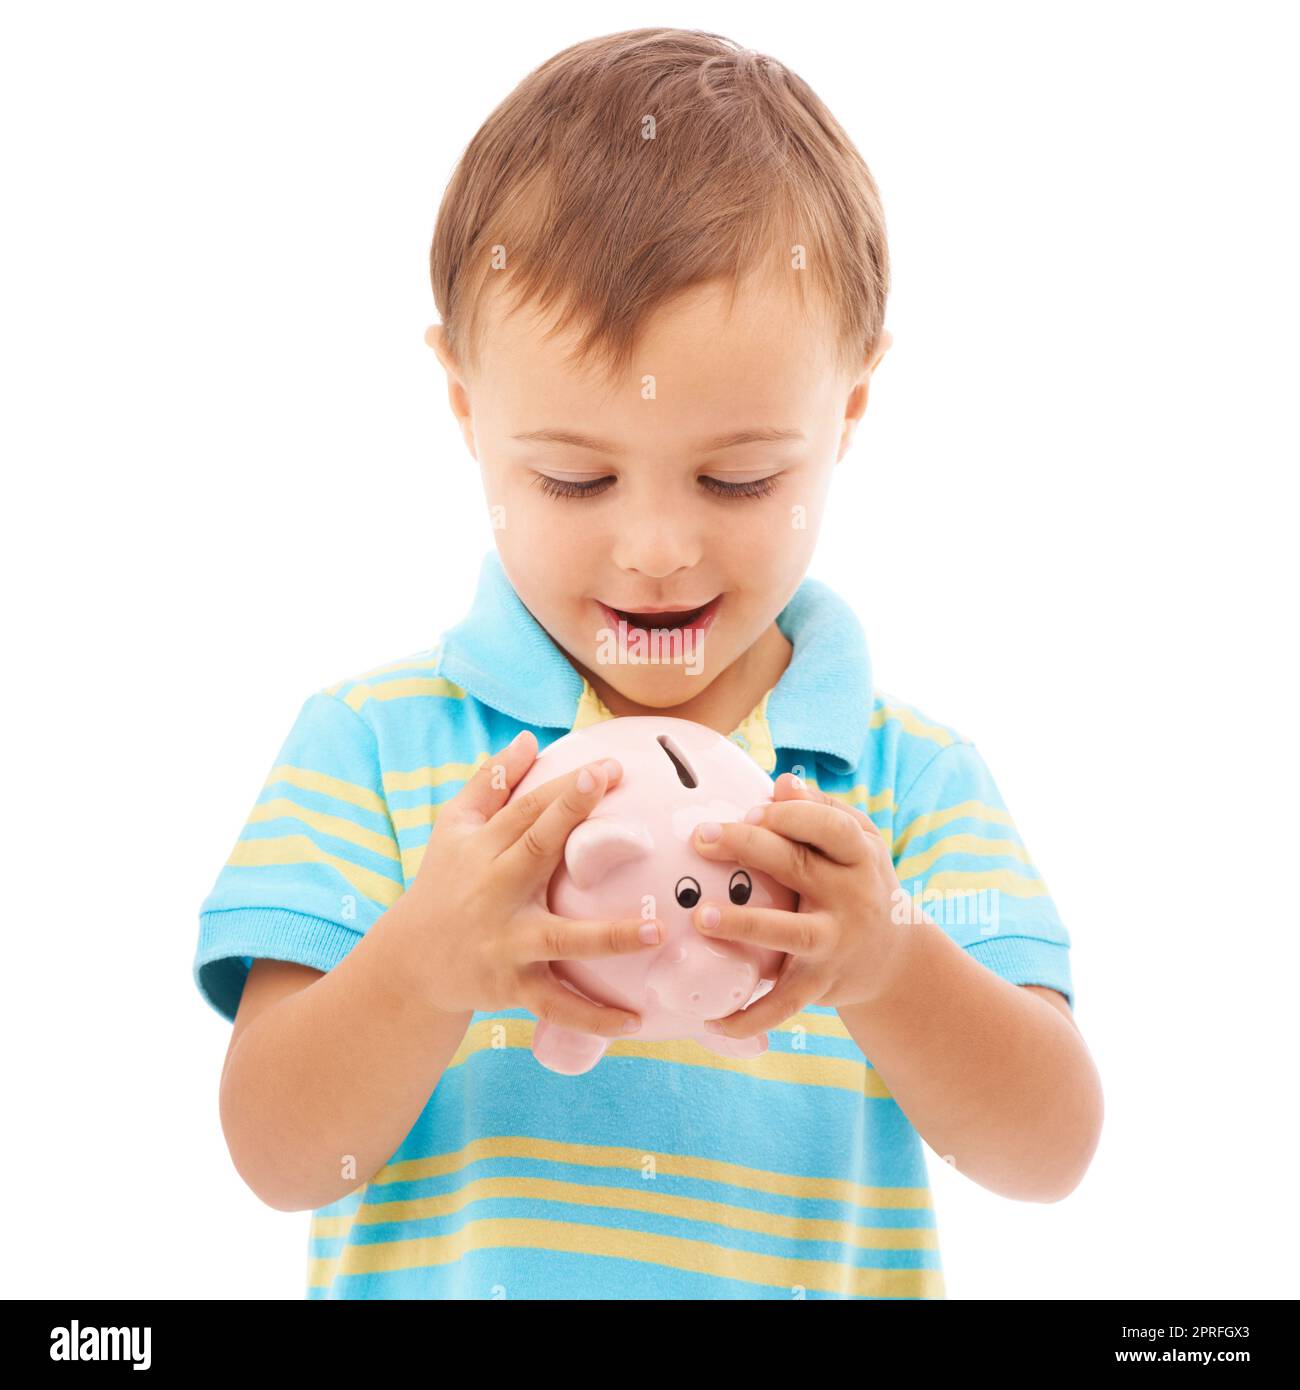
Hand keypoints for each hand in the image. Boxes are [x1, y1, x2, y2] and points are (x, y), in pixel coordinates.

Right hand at [388, 730, 659, 1035]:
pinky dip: (592, 1016)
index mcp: (484, 849)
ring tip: (657, 930)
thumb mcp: (453, 828)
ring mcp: (505, 942)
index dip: (566, 788)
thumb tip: (527, 739)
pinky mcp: (512, 987)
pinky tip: (633, 1020)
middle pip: (536, 851)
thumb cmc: (444, 882)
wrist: (410, 962)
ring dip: (609, 936)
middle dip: (570, 819)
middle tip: (613, 791)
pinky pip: (556, 1004)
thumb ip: (490, 782)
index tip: (608, 767)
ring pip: (560, 940)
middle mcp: (494, 892)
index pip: (527, 811)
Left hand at [687, 771, 913, 1037]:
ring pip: (790, 934)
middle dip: (748, 847)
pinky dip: (748, 1017)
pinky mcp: (819, 985)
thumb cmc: (857, 881)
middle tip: (701, 837)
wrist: (894, 959)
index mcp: (860, 857)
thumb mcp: (858, 843)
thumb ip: (821, 810)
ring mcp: (834, 944)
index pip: (831, 827)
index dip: (791, 816)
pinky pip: (782, 1005)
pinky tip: (710, 1019)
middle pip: (799, 867)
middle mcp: (851, 899)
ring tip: (701, 916)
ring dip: (745, 924)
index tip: (751, 809)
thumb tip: (781, 783)